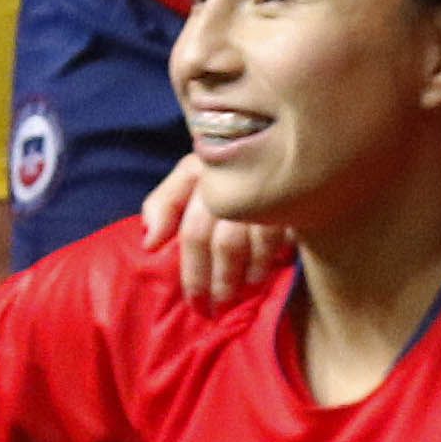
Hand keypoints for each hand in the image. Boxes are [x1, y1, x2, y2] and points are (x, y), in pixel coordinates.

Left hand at [133, 156, 295, 308]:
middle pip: (222, 244)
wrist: (278, 130)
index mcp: (201, 171)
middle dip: (217, 282)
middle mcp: (230, 178)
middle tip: (215, 311)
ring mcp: (262, 185)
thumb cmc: (224, 161)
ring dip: (246, 276)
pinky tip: (268, 274)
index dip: (192, 271)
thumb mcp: (190, 173)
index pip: (192, 232)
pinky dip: (273, 257)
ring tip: (241, 297)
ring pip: (252, 241)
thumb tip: (149, 244)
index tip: (193, 301)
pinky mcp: (291, 194)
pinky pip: (282, 233)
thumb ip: (164, 204)